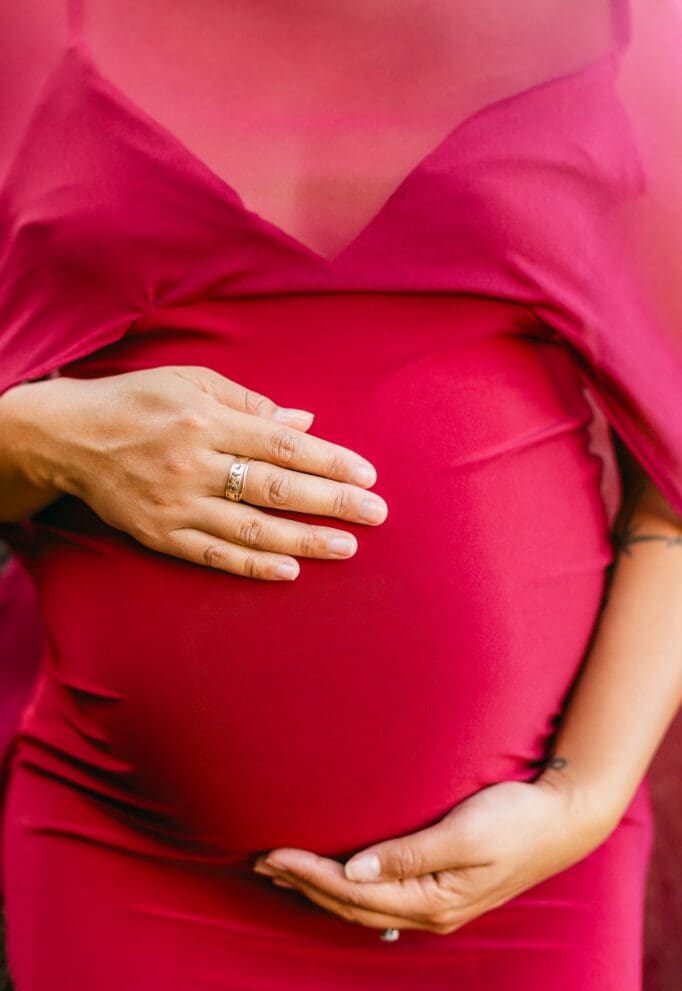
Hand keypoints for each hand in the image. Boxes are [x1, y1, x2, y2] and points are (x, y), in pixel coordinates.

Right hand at [21, 365, 386, 579]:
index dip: (328, 462)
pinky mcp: (161, 534)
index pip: (282, 444)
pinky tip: (289, 571)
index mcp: (206, 419)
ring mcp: (177, 503)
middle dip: (331, 503)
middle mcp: (194, 463)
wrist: (72, 437)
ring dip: (303, 540)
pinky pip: (214, 554)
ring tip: (345, 547)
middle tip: (375, 515)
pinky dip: (253, 564)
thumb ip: (250, 402)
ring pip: (251, 528)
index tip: (367, 476)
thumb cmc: (140, 401)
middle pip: (276, 488)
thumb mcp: (192, 381)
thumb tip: (305, 421)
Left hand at [252, 775, 613, 933]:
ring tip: (283, 871)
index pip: (352, 890)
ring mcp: (437, 904)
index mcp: (434, 899)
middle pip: (350, 903)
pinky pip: (380, 899)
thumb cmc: (517, 817)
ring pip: (361, 905)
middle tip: (260, 860)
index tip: (272, 853)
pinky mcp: (442, 891)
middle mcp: (430, 910)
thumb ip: (410, 854)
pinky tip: (335, 879)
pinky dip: (346, 888)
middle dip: (303, 883)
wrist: (564, 820)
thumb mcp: (466, 832)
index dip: (308, 872)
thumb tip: (354, 871)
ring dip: (319, 888)